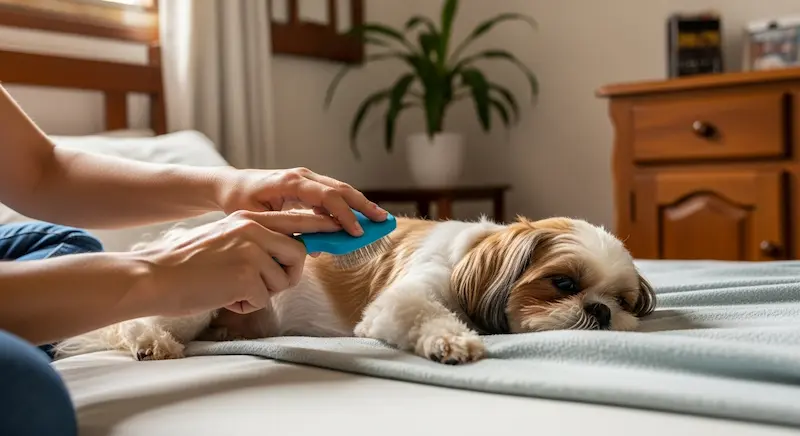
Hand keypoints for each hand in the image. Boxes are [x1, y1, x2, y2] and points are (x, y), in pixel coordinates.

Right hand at [135, 210, 340, 316]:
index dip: (323, 227)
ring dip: (262, 292)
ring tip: (232, 289)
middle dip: (289, 273)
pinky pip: (263, 299)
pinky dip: (245, 306)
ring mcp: (251, 251)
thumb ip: (256, 239)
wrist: (153, 276)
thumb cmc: (186, 264)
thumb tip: (289, 250)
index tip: (345, 230)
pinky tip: (223, 297)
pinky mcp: (246, 276)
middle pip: (300, 252)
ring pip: (282, 279)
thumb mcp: (224, 238)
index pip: (297, 220)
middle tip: (265, 283)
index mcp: (248, 218)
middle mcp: (253, 229)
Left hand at [214, 167, 387, 236]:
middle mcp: (302, 175)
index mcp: (290, 182)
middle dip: (363, 206)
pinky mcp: (308, 184)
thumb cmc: (239, 202)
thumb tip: (316, 247)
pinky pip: (332, 194)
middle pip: (341, 189)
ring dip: (360, 205)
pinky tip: (360, 218)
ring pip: (340, 189)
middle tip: (382, 221)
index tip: (357, 232)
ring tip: (379, 219)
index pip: (326, 197)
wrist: (230, 184)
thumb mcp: (258, 219)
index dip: (344, 215)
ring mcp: (306, 177)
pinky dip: (348, 206)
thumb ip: (286, 231)